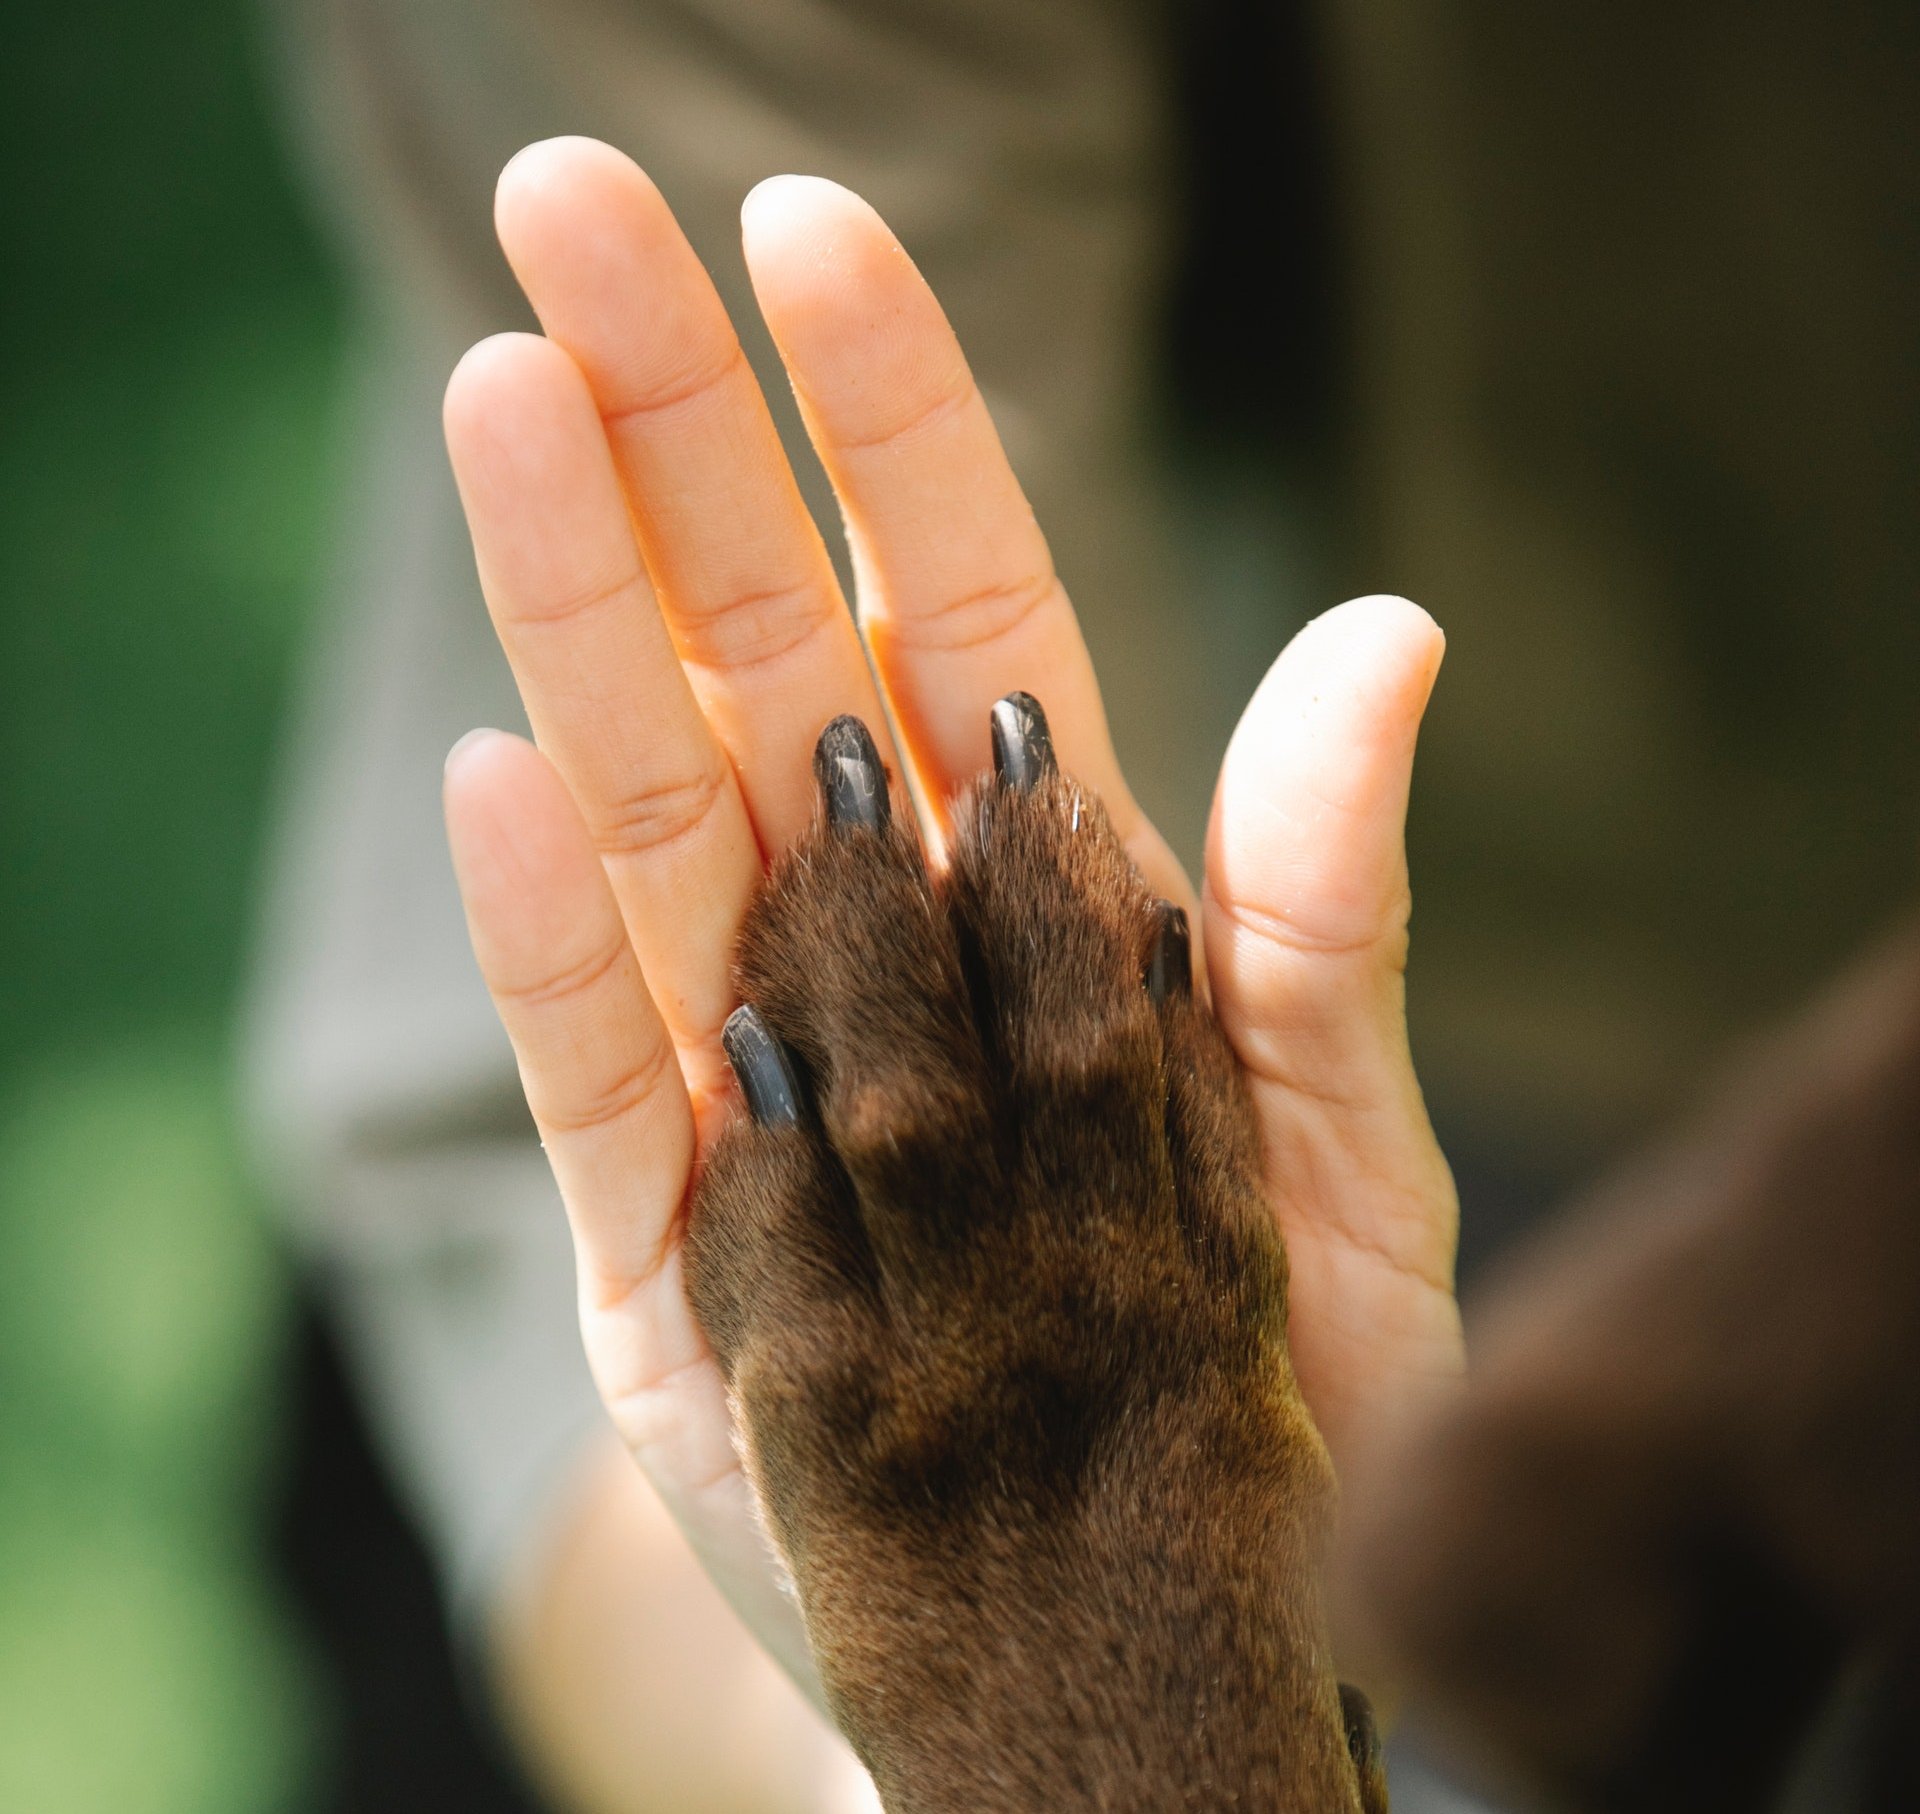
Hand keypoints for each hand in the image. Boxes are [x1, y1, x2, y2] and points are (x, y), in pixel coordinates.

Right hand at [440, 136, 1462, 1697]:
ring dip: (580, 616)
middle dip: (668, 432)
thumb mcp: (1331, 1147)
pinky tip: (512, 772)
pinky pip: (606, 1059)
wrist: (1153, 1643)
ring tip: (503, 398)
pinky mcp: (669, 1243)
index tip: (811, 235)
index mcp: (1038, 897)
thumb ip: (1319, 904)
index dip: (888, 421)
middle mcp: (873, 947)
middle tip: (567, 204)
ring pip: (651, 808)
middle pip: (757, 654)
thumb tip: (1388, 632)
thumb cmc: (1267, 1393)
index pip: (950, 605)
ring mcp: (752, 1077)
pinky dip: (555, 924)